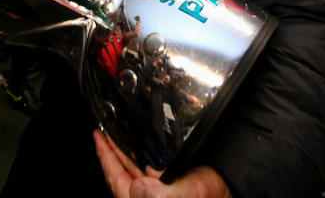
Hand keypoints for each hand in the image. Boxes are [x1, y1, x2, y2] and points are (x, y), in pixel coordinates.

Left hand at [94, 131, 229, 197]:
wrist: (226, 191)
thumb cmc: (209, 195)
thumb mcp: (188, 191)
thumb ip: (162, 193)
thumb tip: (138, 186)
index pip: (116, 176)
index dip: (105, 155)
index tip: (98, 137)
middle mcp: (144, 196)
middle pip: (119, 173)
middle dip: (109, 152)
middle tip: (101, 133)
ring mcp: (153, 192)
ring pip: (129, 171)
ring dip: (121, 153)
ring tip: (113, 138)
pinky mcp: (161, 187)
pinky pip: (141, 170)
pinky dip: (134, 158)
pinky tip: (135, 150)